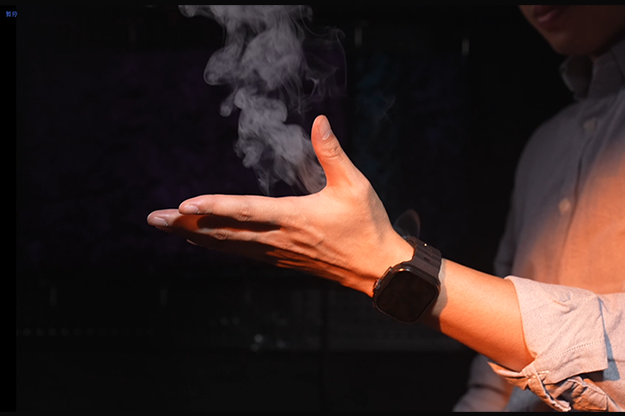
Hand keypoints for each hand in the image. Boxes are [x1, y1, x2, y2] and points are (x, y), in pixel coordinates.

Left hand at [147, 115, 413, 296]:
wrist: (377, 270)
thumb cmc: (366, 226)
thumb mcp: (354, 185)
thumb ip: (332, 152)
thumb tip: (319, 120)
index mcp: (295, 217)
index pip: (245, 211)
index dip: (213, 207)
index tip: (185, 204)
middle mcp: (279, 238)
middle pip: (224, 232)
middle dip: (187, 225)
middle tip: (155, 219)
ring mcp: (277, 252)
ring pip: (228, 244)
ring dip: (195, 235)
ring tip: (168, 227)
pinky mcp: (281, 259)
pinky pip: (240, 252)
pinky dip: (216, 245)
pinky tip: (201, 241)